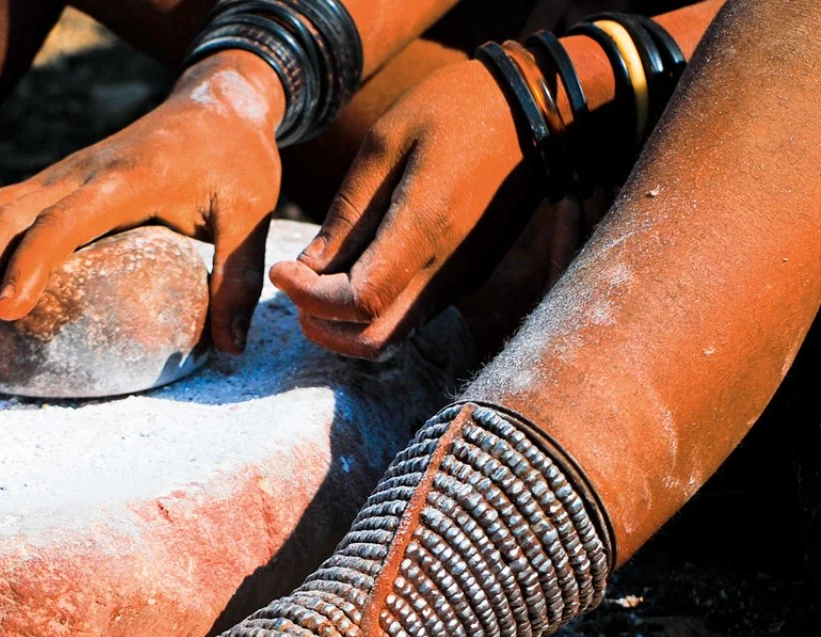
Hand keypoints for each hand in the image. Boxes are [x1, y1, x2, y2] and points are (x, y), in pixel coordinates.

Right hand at [0, 51, 284, 354]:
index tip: (5, 311)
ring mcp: (56, 174)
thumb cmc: (236, 164)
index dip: (29, 264)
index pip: (61, 223)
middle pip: (2, 220)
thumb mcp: (251, 217)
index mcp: (124, 182)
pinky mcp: (48, 181)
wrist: (215, 104)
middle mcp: (77, 174)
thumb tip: (230, 350)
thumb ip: (237, 280)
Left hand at [269, 58, 538, 359]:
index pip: (358, 302)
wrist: (537, 112)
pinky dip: (374, 311)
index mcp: (424, 228)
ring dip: (346, 325)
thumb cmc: (456, 110)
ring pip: (393, 337)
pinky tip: (358, 269)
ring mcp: (461, 280)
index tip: (283, 270)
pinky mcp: (467, 279)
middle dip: (322, 326)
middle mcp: (446, 270)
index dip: (309, 297)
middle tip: (297, 286)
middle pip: (374, 342)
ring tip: (320, 281)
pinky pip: (412, 315)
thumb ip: (347, 213)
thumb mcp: (386, 142)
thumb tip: (310, 268)